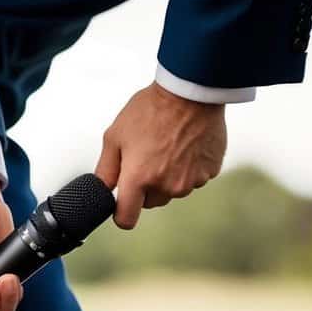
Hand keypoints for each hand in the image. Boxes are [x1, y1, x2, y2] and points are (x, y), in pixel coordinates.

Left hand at [96, 81, 226, 228]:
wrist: (191, 91)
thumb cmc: (150, 110)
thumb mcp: (115, 135)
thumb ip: (106, 170)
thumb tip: (102, 191)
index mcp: (138, 178)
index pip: (126, 219)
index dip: (122, 212)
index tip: (123, 201)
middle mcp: (165, 186)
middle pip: (151, 202)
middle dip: (146, 187)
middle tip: (148, 156)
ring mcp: (190, 181)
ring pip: (173, 191)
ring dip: (169, 178)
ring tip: (169, 146)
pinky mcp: (209, 172)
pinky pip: (194, 179)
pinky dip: (189, 168)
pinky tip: (187, 145)